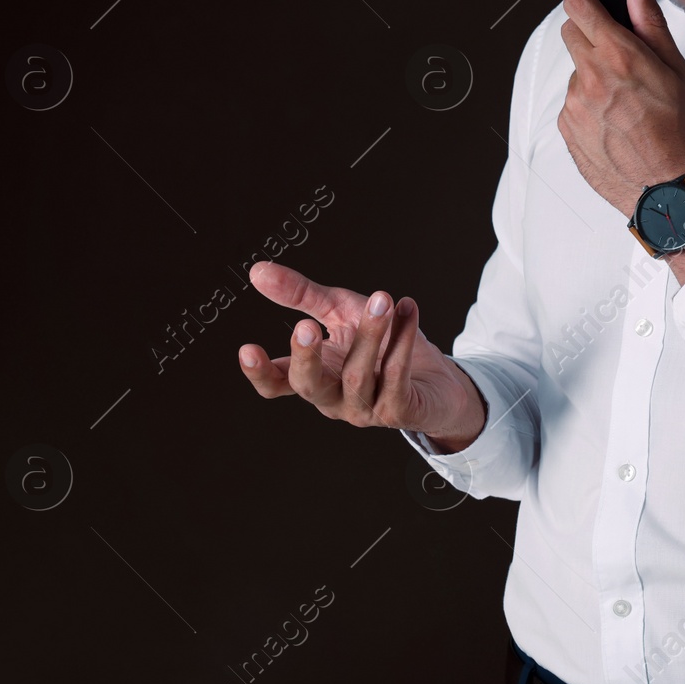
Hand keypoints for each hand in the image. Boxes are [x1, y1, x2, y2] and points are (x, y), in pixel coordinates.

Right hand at [238, 261, 484, 442]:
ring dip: (369, 335)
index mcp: (314, 377)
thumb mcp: (339, 311)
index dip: (260, 372)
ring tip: (382, 300)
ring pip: (357, 377)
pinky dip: (403, 340)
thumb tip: (259, 271)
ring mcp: (365, 410)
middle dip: (306, 357)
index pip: (278, 382)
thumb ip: (301, 295)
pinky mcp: (399, 412)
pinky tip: (408, 310)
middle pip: (310, 387)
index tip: (247, 349)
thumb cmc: (382, 345)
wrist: (437, 379)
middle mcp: (334, 400)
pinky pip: (396, 376)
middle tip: (306, 325)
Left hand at [558, 0, 684, 215]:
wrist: (665, 186)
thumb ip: (649, 20)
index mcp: (617, 56)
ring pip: (575, 71)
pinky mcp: (566, 127)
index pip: (577, 6)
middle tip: (616, 52)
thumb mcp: (674, 68)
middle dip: (589, 34)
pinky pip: (573, 102)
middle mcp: (589, 77)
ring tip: (623, 100)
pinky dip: (589, 104)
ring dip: (592, 75)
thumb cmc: (677, 130)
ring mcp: (574, 104)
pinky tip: (614, 120)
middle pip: (570, 34)